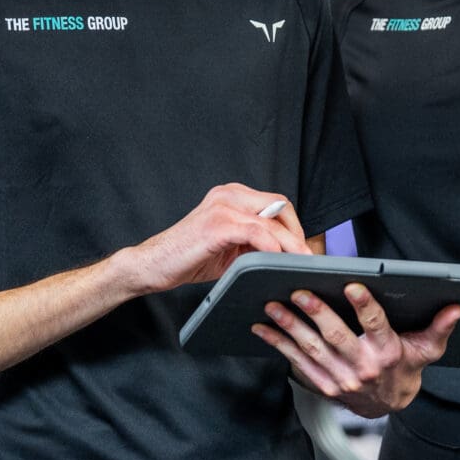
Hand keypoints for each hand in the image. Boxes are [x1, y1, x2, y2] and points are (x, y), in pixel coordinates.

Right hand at [122, 184, 309, 293]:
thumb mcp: (231, 248)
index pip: (276, 204)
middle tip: (306, 258)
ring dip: (289, 243)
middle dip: (297, 234)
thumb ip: (255, 242)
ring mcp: (222, 207)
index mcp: (232, 196)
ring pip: (270, 220)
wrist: (153, 265)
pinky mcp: (217, 224)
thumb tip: (288, 253)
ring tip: (299, 263)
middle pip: (279, 207)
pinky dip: (271, 245)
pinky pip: (255, 231)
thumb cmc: (189, 258)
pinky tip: (277, 260)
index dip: (294, 226)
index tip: (302, 249)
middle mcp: (228, 194)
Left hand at [251, 283, 459, 418]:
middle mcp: (363, 367)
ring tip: (272, 305)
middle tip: (298, 292)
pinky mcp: (323, 384)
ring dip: (290, 327)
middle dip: (316, 314)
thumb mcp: (428, 349)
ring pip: (312, 350)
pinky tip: (263, 328)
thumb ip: (439, 327)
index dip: (364, 306)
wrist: (388, 404)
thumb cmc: (407, 366)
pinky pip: (297, 363)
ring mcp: (340, 378)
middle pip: (337, 337)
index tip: (351, 286)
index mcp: (388, 352)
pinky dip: (278, 345)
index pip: (376, 326)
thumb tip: (456, 308)